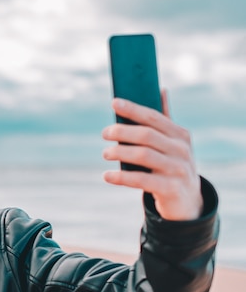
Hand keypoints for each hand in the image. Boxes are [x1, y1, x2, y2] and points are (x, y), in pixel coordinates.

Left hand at [102, 90, 202, 220]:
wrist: (187, 202)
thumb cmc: (172, 166)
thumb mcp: (173, 144)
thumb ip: (165, 120)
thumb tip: (160, 89)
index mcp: (180, 135)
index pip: (154, 117)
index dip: (133, 109)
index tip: (114, 103)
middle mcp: (181, 150)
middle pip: (147, 135)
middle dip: (122, 131)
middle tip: (104, 133)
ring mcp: (178, 169)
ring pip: (143, 155)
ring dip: (120, 152)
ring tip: (105, 153)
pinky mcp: (171, 189)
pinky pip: (141, 180)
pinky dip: (121, 177)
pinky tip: (107, 175)